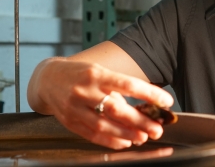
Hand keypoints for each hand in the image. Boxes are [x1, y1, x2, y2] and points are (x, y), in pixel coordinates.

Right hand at [28, 58, 173, 149]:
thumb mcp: (100, 72)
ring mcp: (76, 107)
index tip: (166, 101)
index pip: (128, 84)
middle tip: (157, 128)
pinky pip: (92, 135)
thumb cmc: (80, 74)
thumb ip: (118, 89)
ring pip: (104, 125)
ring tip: (143, 137)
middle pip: (116, 108)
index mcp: (97, 74)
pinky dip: (110, 141)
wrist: (48, 79)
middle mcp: (86, 90)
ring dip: (127, 134)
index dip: (149, 93)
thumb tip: (142, 108)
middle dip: (139, 120)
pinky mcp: (70, 121)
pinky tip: (125, 143)